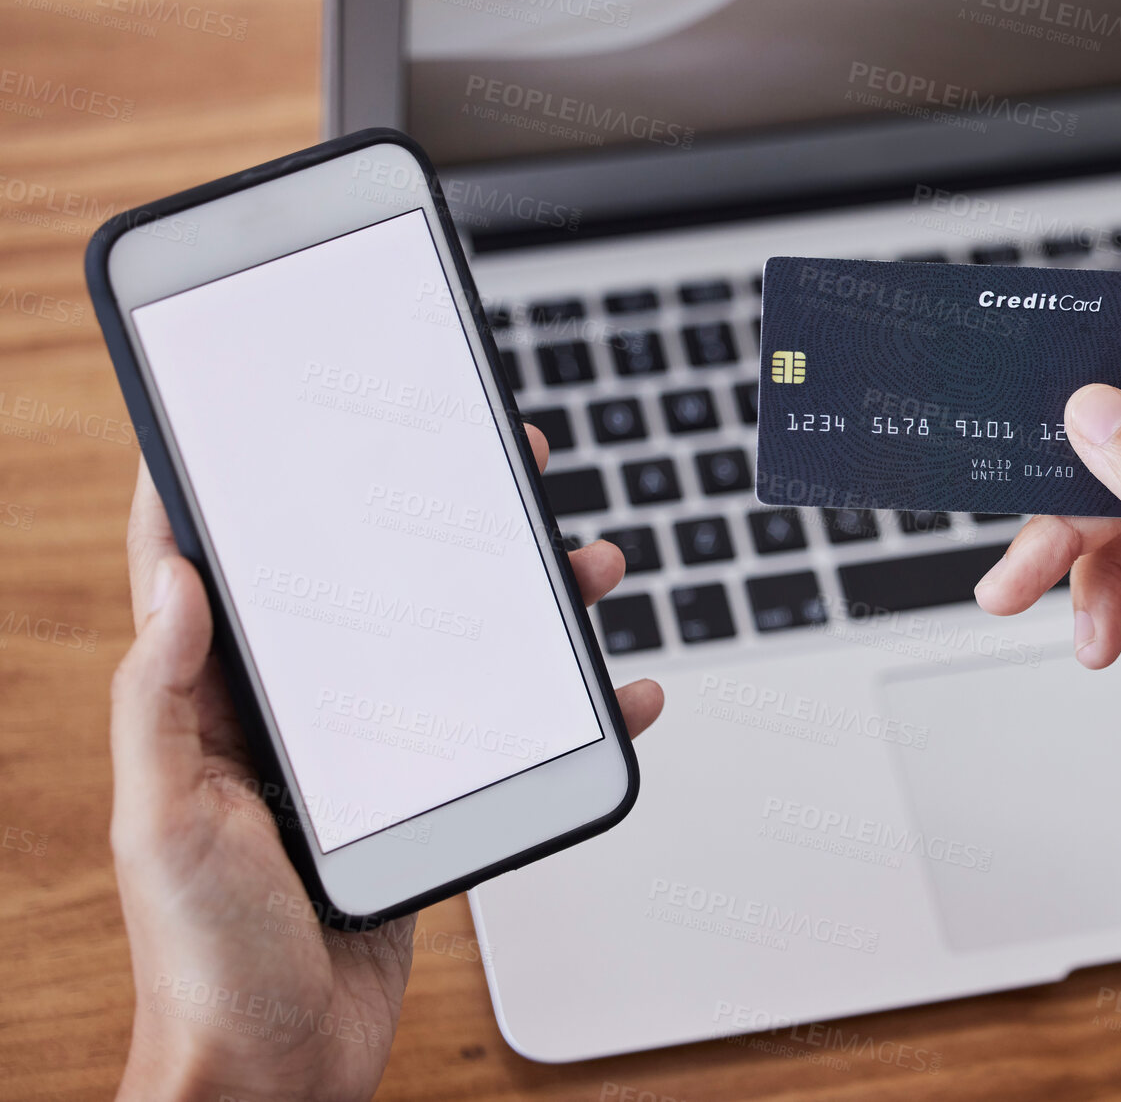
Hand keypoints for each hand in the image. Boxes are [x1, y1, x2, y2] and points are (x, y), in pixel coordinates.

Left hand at [111, 425, 661, 1101]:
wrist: (276, 1076)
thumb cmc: (201, 960)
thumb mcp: (165, 820)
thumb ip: (162, 700)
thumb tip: (177, 577)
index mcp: (219, 708)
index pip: (226, 571)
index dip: (251, 488)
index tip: (287, 415)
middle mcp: (298, 719)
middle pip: (374, 591)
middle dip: (435, 519)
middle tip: (498, 462)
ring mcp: (370, 759)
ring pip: (457, 649)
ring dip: (525, 604)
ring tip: (588, 564)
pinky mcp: (429, 803)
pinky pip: (507, 736)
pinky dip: (572, 713)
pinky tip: (627, 692)